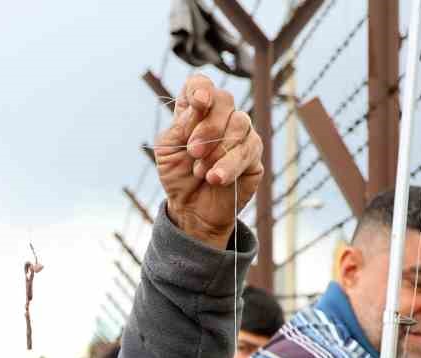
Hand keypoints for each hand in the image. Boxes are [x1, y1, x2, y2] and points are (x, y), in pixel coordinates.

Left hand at [153, 74, 263, 249]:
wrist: (192, 210)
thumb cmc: (177, 177)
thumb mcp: (167, 149)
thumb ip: (181, 123)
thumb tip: (202, 103)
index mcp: (194, 110)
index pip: (200, 83)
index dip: (201, 87)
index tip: (198, 102)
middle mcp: (220, 117)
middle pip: (224, 99)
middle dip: (208, 126)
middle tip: (193, 152)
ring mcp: (239, 133)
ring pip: (240, 123)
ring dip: (218, 149)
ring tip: (201, 172)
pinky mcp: (253, 154)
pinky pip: (249, 149)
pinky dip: (230, 165)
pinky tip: (216, 179)